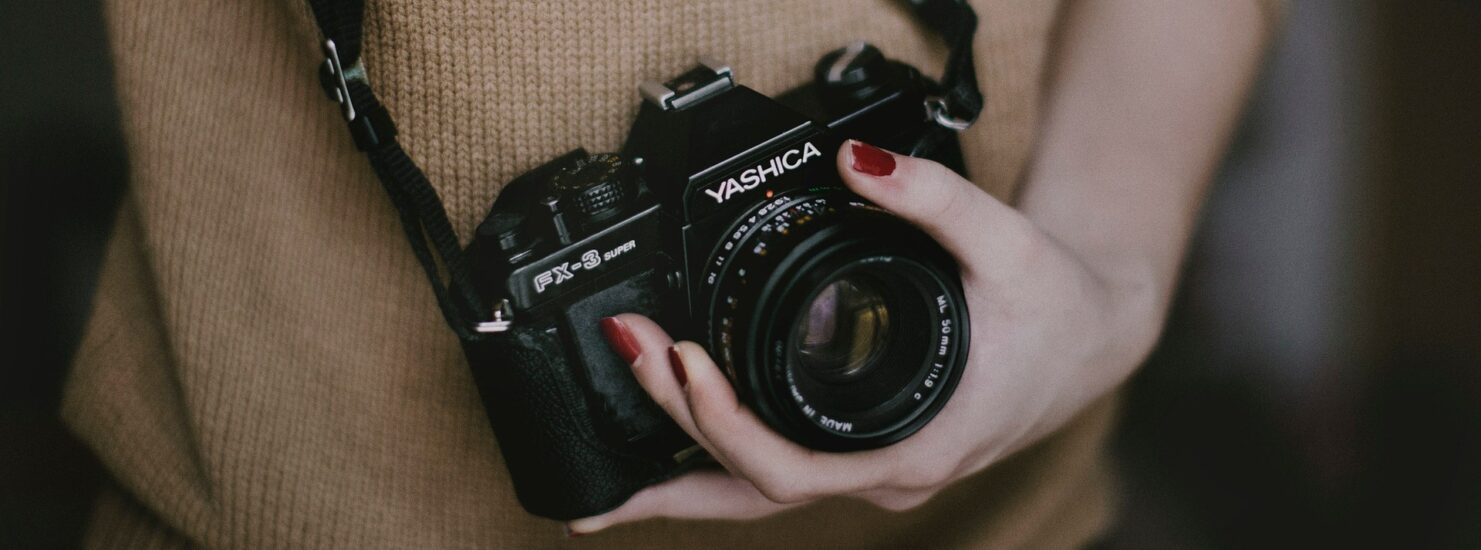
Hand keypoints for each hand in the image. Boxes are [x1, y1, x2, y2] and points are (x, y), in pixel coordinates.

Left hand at [568, 141, 1162, 534]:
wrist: (1092, 338)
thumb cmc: (1056, 309)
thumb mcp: (1009, 242)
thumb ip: (934, 198)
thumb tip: (857, 163)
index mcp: (919, 445)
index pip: (792, 470)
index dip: (724, 426)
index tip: (681, 362)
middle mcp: (889, 475)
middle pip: (755, 490)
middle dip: (677, 435)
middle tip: (628, 353)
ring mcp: (873, 472)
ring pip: (760, 497)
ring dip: (684, 472)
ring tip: (604, 477)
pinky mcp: (863, 454)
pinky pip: (778, 476)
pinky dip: (718, 464)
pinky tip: (671, 446)